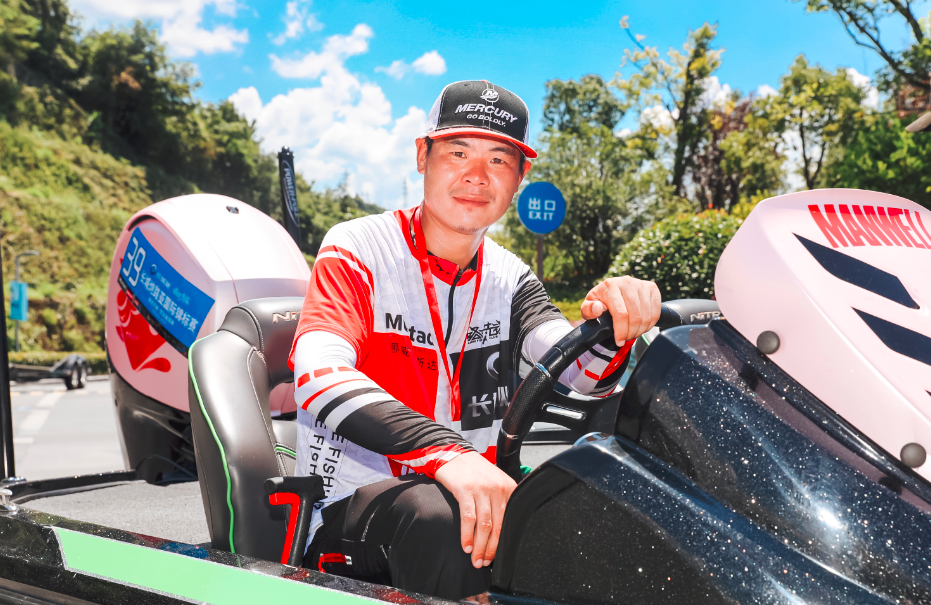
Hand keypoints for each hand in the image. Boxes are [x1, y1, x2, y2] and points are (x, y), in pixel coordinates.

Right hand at [434, 451, 516, 567]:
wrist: (453, 453)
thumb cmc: (473, 471)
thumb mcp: (494, 482)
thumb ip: (501, 502)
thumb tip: (502, 532)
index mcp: (509, 488)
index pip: (510, 521)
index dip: (503, 543)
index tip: (496, 557)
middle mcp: (498, 488)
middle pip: (498, 526)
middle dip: (491, 549)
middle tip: (484, 563)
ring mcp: (482, 489)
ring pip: (485, 525)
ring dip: (479, 547)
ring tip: (474, 560)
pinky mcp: (465, 489)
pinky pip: (469, 518)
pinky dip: (467, 535)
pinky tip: (465, 546)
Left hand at [580, 276, 661, 344]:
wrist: (611, 293)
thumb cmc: (599, 303)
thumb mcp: (588, 308)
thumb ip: (588, 310)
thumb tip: (597, 308)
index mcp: (610, 286)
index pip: (620, 314)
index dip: (621, 331)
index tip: (619, 341)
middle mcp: (626, 282)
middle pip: (635, 316)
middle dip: (631, 332)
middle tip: (626, 338)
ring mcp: (641, 284)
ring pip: (647, 316)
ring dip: (640, 330)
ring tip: (632, 333)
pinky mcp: (652, 288)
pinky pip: (656, 311)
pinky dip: (650, 324)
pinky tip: (641, 326)